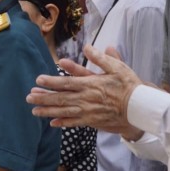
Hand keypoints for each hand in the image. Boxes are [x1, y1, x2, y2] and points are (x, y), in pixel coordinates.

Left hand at [26, 44, 141, 133]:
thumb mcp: (118, 67)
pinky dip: (62, 123)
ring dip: (48, 111)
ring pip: (64, 112)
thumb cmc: (129, 86)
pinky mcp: (93, 121)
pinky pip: (74, 123)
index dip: (51, 82)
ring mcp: (88, 111)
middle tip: (29, 97)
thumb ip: (101, 58)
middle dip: (43, 98)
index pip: (66, 83)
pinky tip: (52, 123)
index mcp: (90, 84)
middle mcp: (86, 99)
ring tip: (34, 111)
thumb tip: (88, 47)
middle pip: (60, 98)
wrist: (140, 107)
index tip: (38, 80)